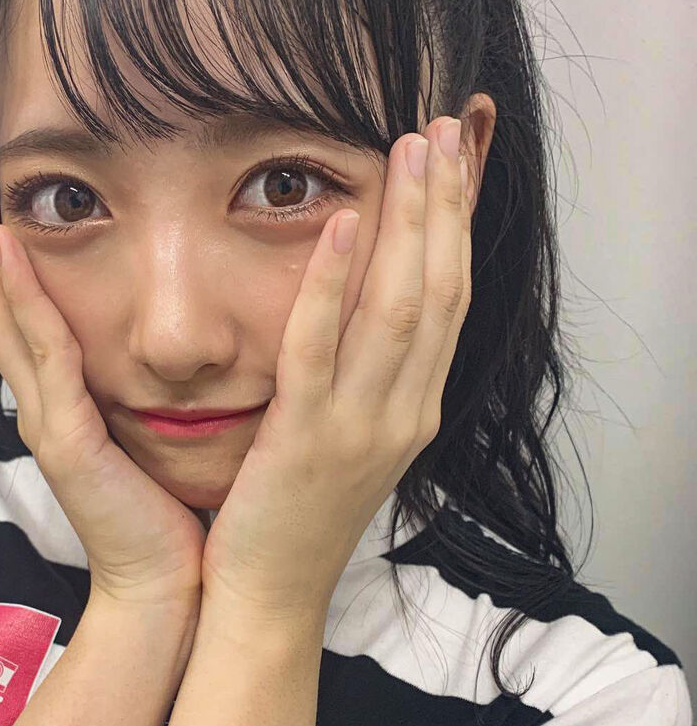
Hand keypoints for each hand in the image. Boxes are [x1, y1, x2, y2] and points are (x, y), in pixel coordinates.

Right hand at [0, 162, 206, 611]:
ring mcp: (47, 422)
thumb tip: (176, 344)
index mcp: (66, 404)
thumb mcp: (153, 435)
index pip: (27, 315)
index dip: (12, 257)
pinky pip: (43, 356)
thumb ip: (145, 390)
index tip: (8, 195)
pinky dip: (23, 300)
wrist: (171, 587)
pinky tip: (10, 250)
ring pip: (7, 322)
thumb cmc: (170, 514)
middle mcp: (45, 406)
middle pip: (0, 308)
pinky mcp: (66, 440)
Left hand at [200, 116, 472, 622]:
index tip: (456, 159)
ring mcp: (362, 428)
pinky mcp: (308, 440)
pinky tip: (339, 223)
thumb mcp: (348, 441)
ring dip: (408, 222)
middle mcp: (403, 414)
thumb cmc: (299, 516)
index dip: (457, 226)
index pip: (449, 301)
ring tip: (407, 149)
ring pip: (398, 308)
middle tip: (441, 128)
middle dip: (445, 206)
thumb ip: (367, 380)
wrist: (268, 597)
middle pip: (438, 290)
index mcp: (414, 410)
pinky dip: (334, 283)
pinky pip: (323, 349)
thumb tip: (371, 315)